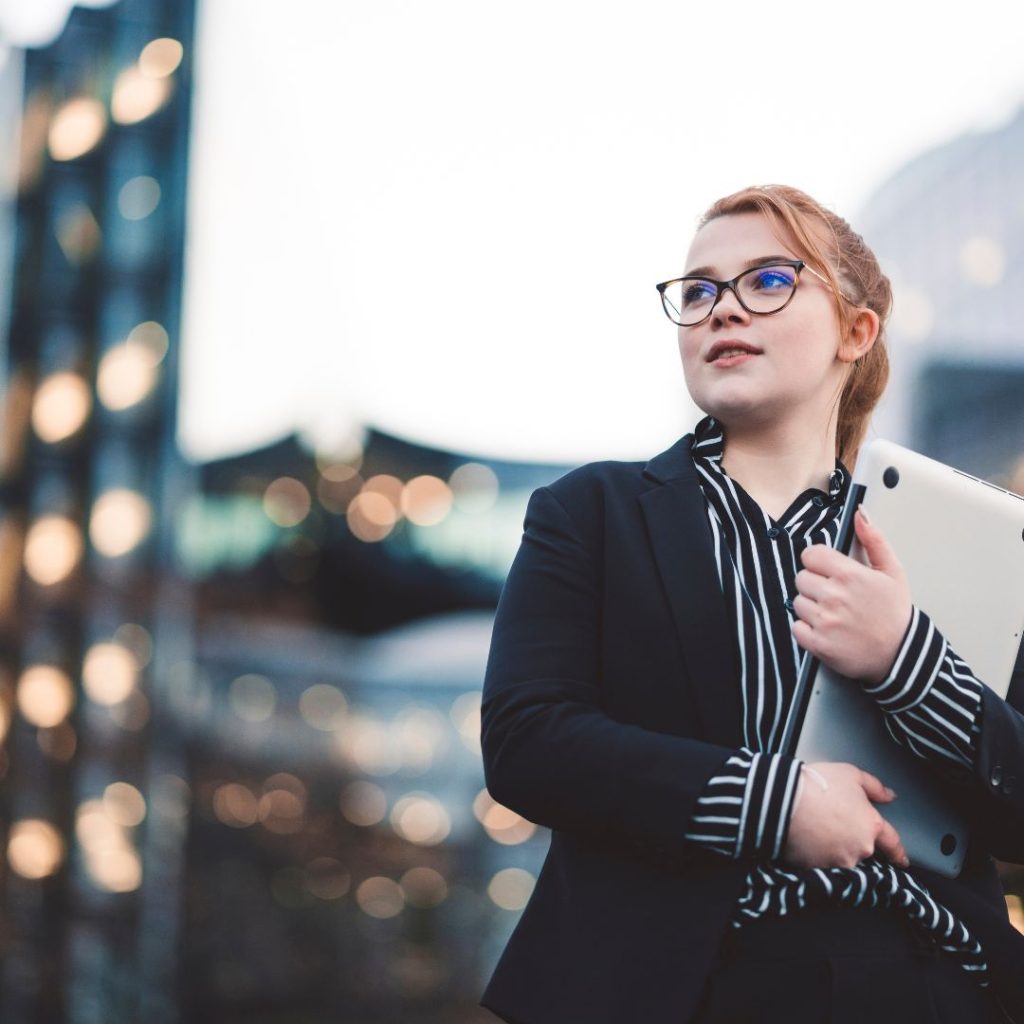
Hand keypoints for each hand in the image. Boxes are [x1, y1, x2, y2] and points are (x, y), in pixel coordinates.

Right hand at [782, 761, 908, 869]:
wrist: (783, 799)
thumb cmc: (816, 784)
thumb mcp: (850, 774)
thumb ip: (874, 786)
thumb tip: (889, 796)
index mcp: (871, 825)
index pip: (892, 844)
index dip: (898, 853)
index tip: (901, 859)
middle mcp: (860, 848)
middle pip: (862, 849)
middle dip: (852, 840)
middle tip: (833, 823)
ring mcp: (839, 861)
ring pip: (842, 857)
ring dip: (834, 848)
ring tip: (816, 828)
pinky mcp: (818, 868)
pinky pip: (821, 863)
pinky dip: (816, 854)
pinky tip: (806, 839)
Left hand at [791, 508, 911, 683]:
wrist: (900, 655)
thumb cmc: (895, 614)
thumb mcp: (892, 572)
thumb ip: (874, 540)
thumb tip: (860, 515)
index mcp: (850, 575)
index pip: (811, 555)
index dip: (818, 562)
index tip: (827, 570)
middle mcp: (834, 596)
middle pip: (801, 577)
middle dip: (815, 585)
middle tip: (835, 596)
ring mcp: (824, 621)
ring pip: (797, 601)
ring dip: (811, 607)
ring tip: (834, 614)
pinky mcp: (817, 643)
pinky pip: (796, 627)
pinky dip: (807, 629)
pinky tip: (827, 629)